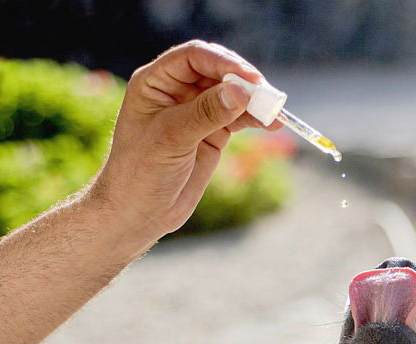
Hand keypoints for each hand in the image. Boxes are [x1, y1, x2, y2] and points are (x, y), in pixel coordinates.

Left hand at [88, 40, 276, 249]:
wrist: (139, 213)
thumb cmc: (141, 172)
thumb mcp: (172, 138)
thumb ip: (206, 113)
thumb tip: (240, 91)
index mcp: (156, 82)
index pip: (193, 58)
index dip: (222, 62)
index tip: (248, 77)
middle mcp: (177, 91)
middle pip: (217, 72)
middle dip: (243, 81)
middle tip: (267, 95)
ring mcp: (196, 112)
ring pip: (232, 95)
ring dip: (255, 101)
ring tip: (276, 111)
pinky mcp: (212, 133)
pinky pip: (239, 118)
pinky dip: (256, 119)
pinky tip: (273, 123)